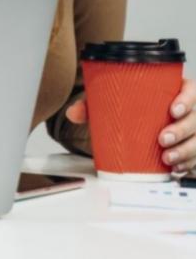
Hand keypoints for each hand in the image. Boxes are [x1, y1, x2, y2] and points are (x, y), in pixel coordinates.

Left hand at [64, 78, 195, 172]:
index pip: (190, 91)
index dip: (186, 100)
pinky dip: (189, 164)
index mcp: (174, 91)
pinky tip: (177, 168)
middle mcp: (188, 110)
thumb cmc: (134, 109)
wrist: (138, 123)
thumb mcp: (115, 103)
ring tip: (168, 158)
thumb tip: (75, 113)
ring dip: (186, 151)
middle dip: (182, 131)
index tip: (172, 110)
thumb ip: (94, 106)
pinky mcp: (192, 147)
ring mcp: (193, 130)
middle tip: (163, 139)